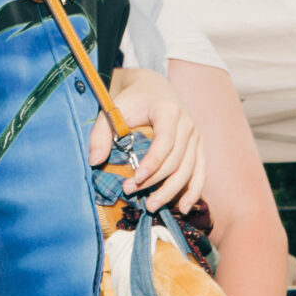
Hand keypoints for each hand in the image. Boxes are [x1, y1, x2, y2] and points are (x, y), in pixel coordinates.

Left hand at [91, 73, 206, 213]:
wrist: (153, 88)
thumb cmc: (131, 100)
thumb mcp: (112, 110)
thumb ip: (100, 134)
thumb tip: (95, 162)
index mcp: (168, 110)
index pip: (165, 141)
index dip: (152, 163)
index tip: (135, 179)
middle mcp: (187, 123)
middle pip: (177, 159)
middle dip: (155, 181)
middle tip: (132, 194)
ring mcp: (196, 136)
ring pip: (190, 169)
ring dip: (172, 191)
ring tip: (152, 206)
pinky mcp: (198, 146)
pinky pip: (200, 171)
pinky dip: (194, 191)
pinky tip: (183, 207)